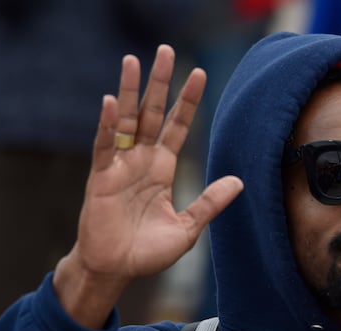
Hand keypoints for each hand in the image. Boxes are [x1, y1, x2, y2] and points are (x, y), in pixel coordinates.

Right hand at [54, 46, 242, 327]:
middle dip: (160, 83)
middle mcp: (142, 160)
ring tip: (133, 61)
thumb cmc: (148, 251)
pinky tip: (111, 103)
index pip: (177, 126)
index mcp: (162, 168)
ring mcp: (120, 166)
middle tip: (167, 51)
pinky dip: (107, 126)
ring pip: (126, 121)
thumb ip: (210, 203)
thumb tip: (238, 181)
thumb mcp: (187, 227)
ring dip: (129, 91)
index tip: (199, 73)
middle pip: (153, 113)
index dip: (187, 101)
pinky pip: (104, 147)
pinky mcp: (101, 178)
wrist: (116, 270)